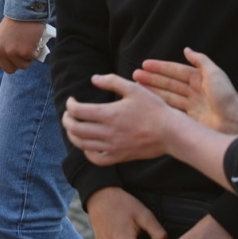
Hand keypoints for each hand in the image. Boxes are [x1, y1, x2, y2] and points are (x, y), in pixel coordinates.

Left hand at [0, 17, 42, 73]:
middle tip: (26, 53)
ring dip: (29, 57)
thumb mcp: (2, 36)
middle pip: (11, 69)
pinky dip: (37, 51)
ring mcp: (12, 52)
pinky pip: (33, 58)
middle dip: (20, 63)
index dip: (12, 61)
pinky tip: (35, 41)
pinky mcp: (25, 51)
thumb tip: (12, 62)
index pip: (2, 66)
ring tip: (30, 45)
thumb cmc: (16, 20)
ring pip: (23, 66)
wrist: (24, 8)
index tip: (18, 54)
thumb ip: (3, 48)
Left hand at [63, 73, 178, 164]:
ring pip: (82, 145)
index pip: (78, 111)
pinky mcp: (119, 157)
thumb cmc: (153, 109)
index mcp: (109, 114)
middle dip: (67, 120)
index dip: (70, 105)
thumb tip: (93, 78)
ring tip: (73, 127)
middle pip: (76, 129)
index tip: (72, 100)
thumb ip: (111, 81)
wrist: (170, 132)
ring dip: (73, 135)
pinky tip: (87, 145)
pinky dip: (87, 153)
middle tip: (68, 114)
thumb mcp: (134, 88)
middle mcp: (108, 133)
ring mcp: (113, 147)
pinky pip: (97, 159)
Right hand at [136, 49, 237, 134]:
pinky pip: (171, 109)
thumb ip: (200, 60)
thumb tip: (187, 49)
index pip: (176, 71)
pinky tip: (148, 102)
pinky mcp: (189, 119)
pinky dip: (160, 105)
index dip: (160, 67)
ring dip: (153, 91)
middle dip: (152, 79)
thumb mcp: (214, 74)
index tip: (145, 64)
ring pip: (167, 96)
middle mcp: (194, 91)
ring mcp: (191, 106)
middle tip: (135, 75)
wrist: (234, 123)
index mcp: (200, 79)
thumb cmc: (226, 97)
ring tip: (137, 87)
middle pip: (169, 83)